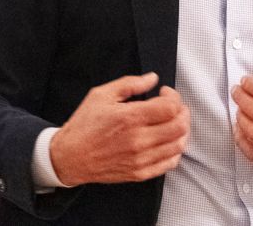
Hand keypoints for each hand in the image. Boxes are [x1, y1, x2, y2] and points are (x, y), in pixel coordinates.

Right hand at [49, 72, 189, 185]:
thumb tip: (152, 78)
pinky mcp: (140, 173)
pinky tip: (166, 141)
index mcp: (130, 118)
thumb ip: (129, 83)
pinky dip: (174, 150)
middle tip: (174, 106)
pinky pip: (169, 163)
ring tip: (171, 122)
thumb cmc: (84, 125)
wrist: (70, 156)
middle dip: (182, 112)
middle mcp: (138, 140)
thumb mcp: (101, 94)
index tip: (165, 93)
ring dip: (181, 131)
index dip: (174, 96)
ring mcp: (141, 159)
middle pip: (179, 126)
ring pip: (178, 145)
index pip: (170, 107)